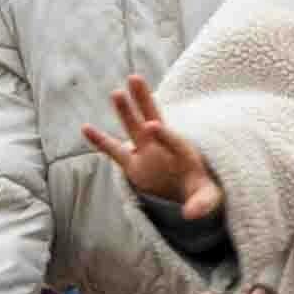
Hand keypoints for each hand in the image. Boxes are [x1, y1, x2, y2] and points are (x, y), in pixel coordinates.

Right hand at [80, 76, 216, 221]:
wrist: (188, 192)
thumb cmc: (200, 191)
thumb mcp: (208, 198)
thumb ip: (202, 204)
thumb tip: (191, 215)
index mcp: (184, 152)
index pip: (173, 141)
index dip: (163, 135)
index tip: (152, 126)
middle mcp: (163, 147)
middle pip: (153, 117)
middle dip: (144, 100)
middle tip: (135, 78)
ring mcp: (146, 151)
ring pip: (133, 127)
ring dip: (125, 111)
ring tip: (116, 93)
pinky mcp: (133, 163)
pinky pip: (113, 150)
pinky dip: (100, 140)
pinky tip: (85, 128)